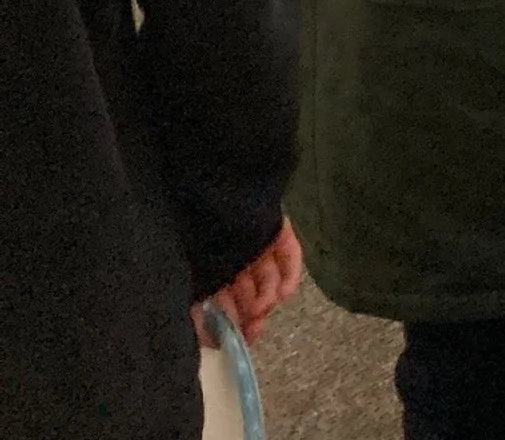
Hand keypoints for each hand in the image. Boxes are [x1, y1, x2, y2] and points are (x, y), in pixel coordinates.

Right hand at [197, 219, 303, 347]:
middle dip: (249, 313)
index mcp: (206, 269)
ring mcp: (255, 240)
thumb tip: (210, 341)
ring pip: (266, 275)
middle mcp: (230, 254)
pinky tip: (285, 295)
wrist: (206, 188)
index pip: (220, 301)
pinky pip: (288, 251)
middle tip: (252, 330)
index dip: (228, 322)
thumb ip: (197, 314)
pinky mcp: (275, 226)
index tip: (235, 340)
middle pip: (245, 290)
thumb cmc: (190, 238)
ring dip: (266, 297)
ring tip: (263, 309)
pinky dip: (290, 274)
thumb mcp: (188, 285)